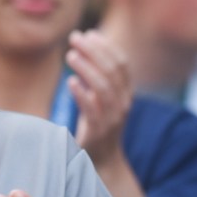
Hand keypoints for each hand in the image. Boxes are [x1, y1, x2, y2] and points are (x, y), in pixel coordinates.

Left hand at [65, 30, 131, 165]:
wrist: (102, 162)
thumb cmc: (97, 125)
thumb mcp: (102, 100)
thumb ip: (98, 77)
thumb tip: (87, 47)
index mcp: (126, 94)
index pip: (122, 64)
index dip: (107, 46)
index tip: (90, 33)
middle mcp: (123, 104)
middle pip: (112, 71)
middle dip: (94, 51)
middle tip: (74, 38)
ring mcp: (112, 119)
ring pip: (103, 88)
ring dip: (87, 67)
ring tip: (70, 55)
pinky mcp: (98, 132)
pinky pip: (92, 110)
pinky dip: (82, 94)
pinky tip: (70, 81)